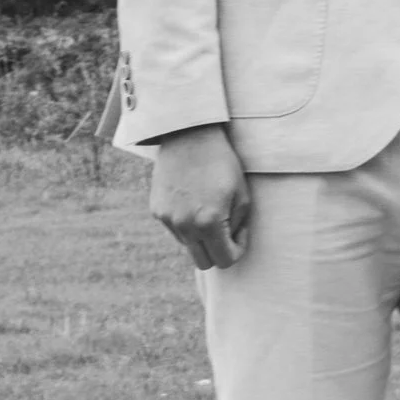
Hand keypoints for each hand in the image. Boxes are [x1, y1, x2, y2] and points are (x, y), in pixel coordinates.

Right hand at [149, 125, 251, 269]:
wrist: (189, 136)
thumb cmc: (222, 163)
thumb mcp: (242, 194)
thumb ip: (239, 226)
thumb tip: (231, 243)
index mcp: (209, 222)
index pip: (225, 260)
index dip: (237, 250)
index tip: (240, 233)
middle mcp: (185, 226)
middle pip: (203, 262)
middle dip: (218, 251)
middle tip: (226, 230)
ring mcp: (167, 219)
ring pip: (188, 246)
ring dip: (200, 236)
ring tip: (208, 208)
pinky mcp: (156, 210)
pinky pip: (175, 229)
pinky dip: (185, 223)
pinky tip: (192, 200)